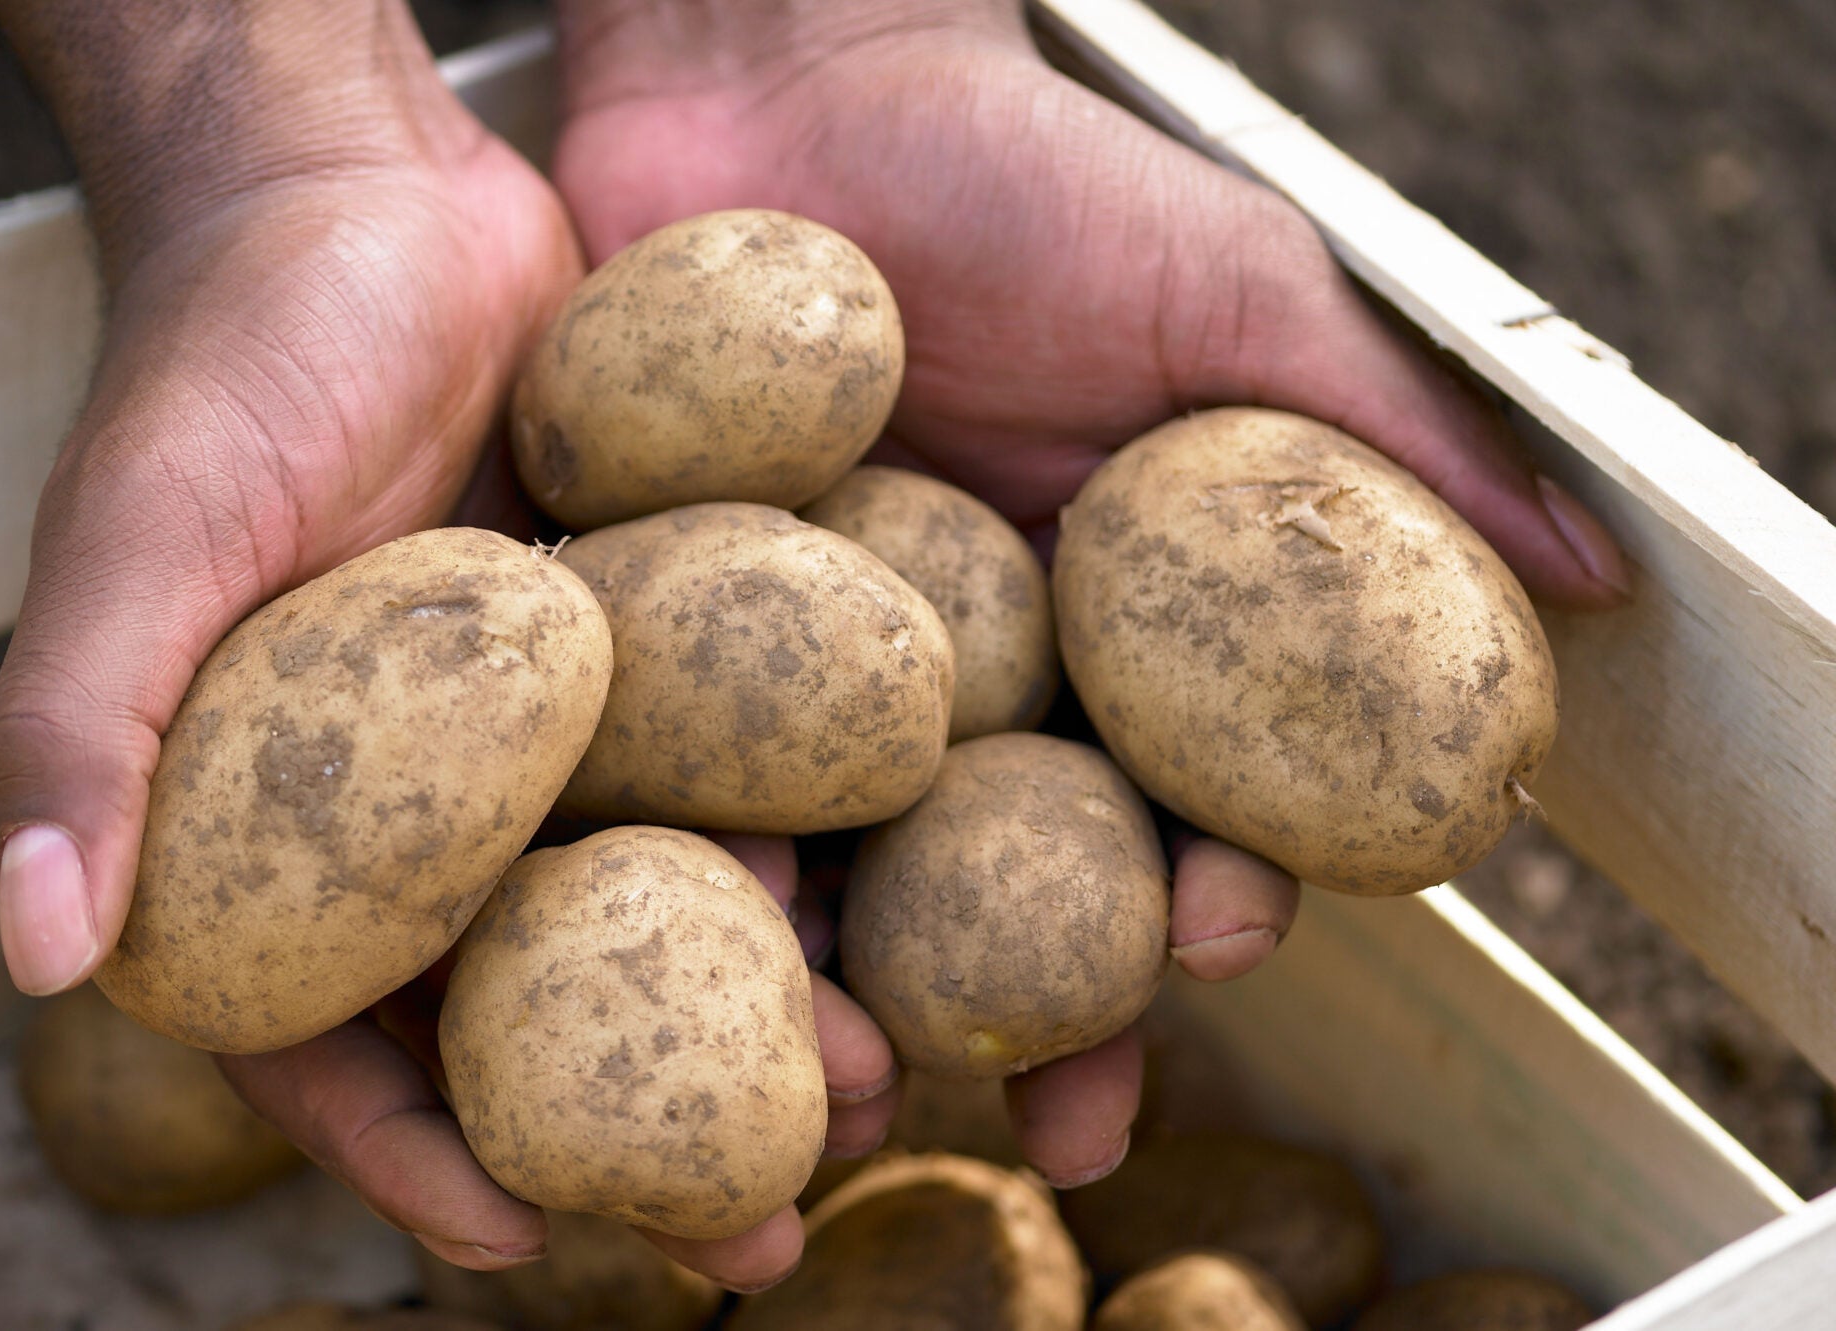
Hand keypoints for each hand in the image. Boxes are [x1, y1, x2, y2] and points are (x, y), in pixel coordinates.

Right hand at [0, 0, 880, 1289]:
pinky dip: (789, 850)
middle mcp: (390, 808)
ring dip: (741, 1015)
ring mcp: (517, 739)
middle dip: (624, 1137)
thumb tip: (34, 954)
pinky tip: (890, 907)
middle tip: (752, 1231)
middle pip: (507, 1014)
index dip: (406, 1153)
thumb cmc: (222, 352)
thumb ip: (74, 733)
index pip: (312, 1039)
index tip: (523, 1240)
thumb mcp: (137, 536)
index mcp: (245, 826)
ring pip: (632, 918)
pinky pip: (708, 779)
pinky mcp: (624, 655)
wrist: (366, 180)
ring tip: (869, 1090)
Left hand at [552, 0, 1627, 1187]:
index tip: (1223, 940)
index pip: (1179, 800)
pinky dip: (685, 854)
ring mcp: (798, 670)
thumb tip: (1588, 587)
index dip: (1211, 889)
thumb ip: (1390, 438)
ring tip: (859, 1076)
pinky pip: (670, 765)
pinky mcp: (656, 636)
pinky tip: (699, 927)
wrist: (783, 73)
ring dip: (858, 985)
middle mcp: (959, 678)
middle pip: (1008, 886)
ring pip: (838, 864)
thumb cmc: (1028, 169)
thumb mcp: (1233, 292)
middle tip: (1053, 1124)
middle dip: (1041, 1014)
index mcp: (1111, 632)